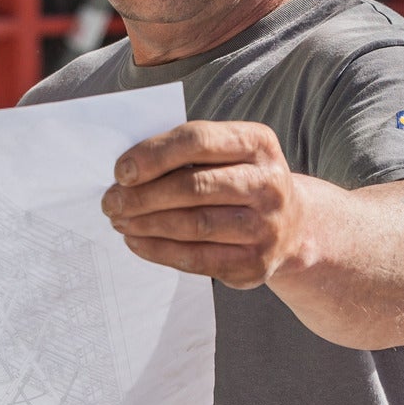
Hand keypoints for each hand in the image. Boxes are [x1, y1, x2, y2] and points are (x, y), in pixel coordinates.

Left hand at [104, 120, 310, 288]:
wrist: (292, 225)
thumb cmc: (240, 180)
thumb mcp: (228, 153)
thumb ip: (186, 154)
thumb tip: (127, 171)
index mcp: (258, 142)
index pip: (198, 140)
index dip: (154, 155)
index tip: (120, 170)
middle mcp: (269, 183)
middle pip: (193, 187)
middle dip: (143, 195)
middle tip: (110, 201)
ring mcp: (266, 227)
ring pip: (193, 225)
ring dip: (146, 224)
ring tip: (119, 220)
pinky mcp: (255, 264)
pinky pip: (197, 259)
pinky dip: (159, 250)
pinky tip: (136, 241)